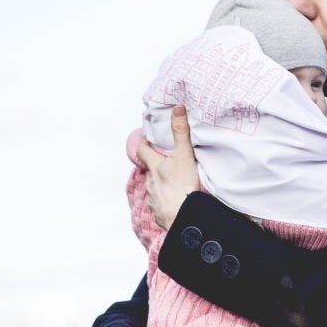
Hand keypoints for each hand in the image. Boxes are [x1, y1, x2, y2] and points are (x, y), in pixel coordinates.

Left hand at [134, 106, 200, 229]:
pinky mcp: (158, 213)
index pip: (142, 150)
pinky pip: (160, 204)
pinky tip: (176, 200)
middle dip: (157, 164)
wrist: (183, 218)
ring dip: (161, 183)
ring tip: (175, 181)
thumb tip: (177, 108)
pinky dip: (165, 200)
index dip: (144, 143)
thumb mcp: (184, 155)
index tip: (149, 139)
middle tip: (168, 160)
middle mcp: (150, 182)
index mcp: (154, 167)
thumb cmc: (182, 187)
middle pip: (149, 169)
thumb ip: (180, 132)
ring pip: (154, 187)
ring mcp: (153, 198)